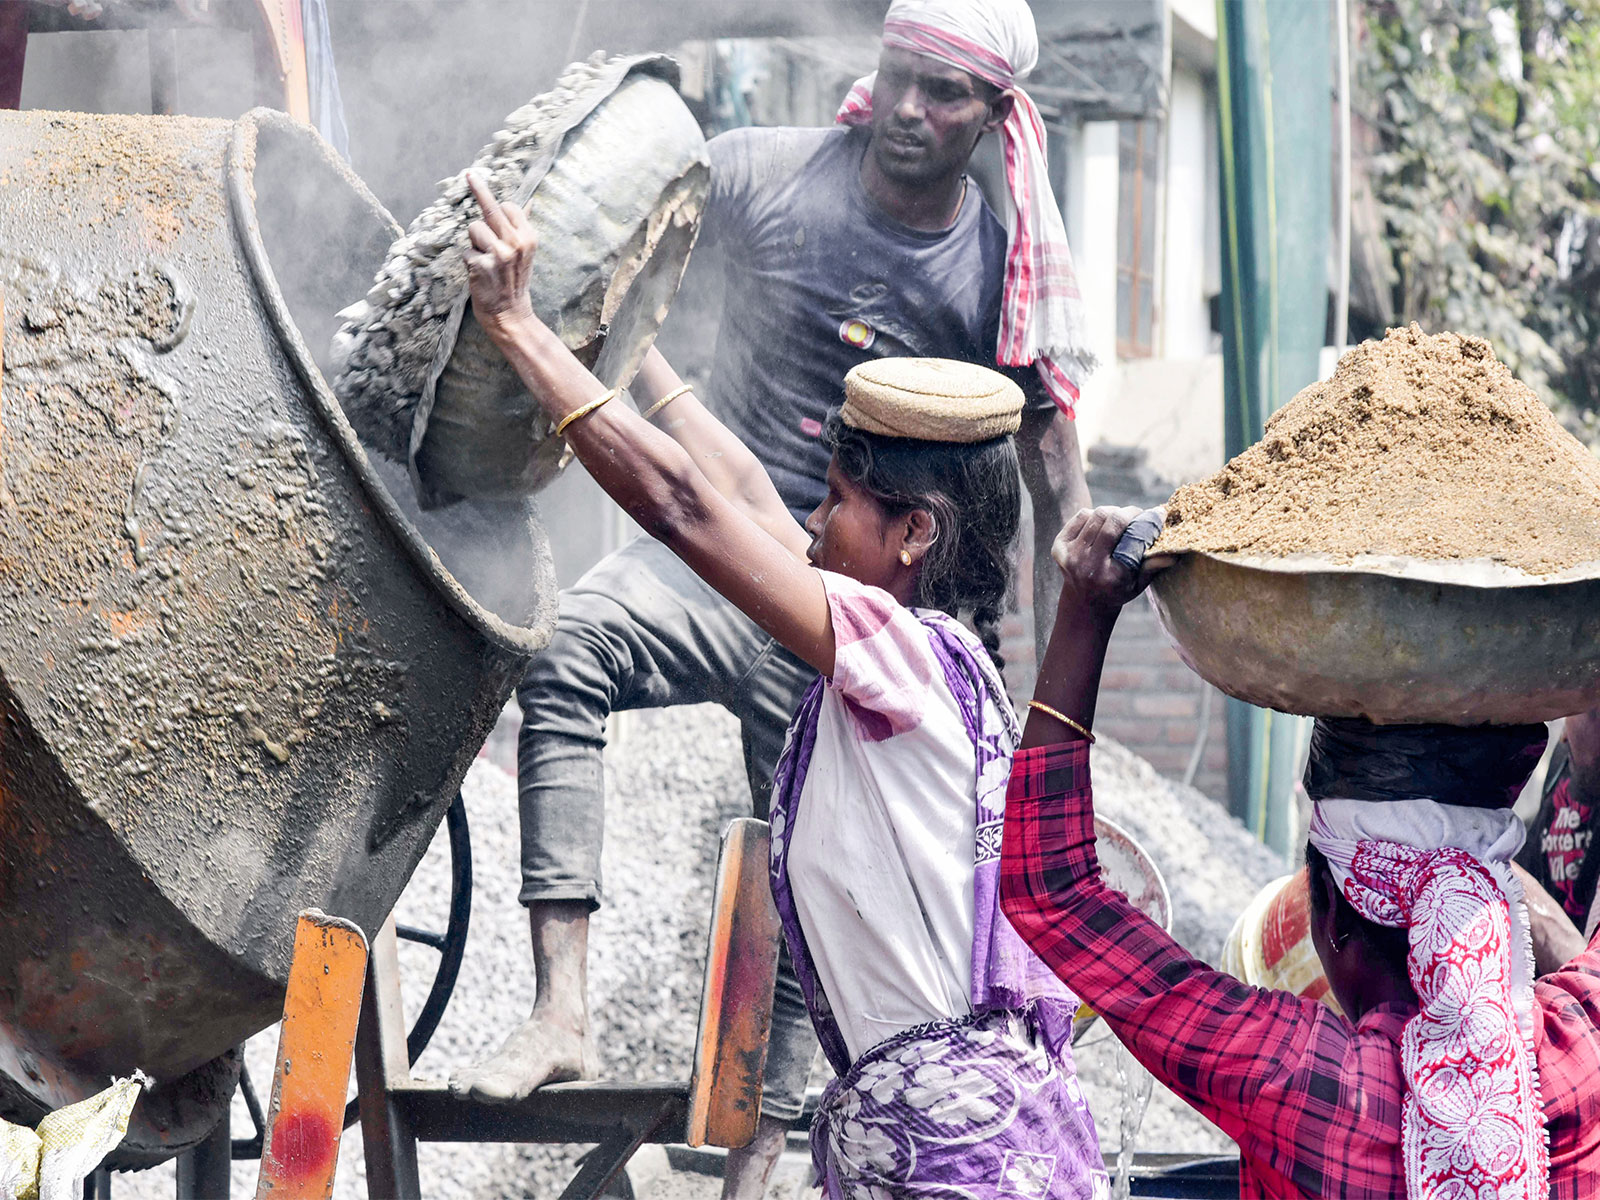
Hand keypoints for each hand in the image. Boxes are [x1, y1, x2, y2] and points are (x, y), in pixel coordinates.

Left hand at [465, 172, 538, 341]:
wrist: (510, 314)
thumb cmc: (515, 280)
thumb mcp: (526, 252)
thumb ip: (523, 226)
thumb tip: (530, 202)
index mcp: (528, 238)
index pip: (509, 206)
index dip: (498, 207)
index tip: (483, 186)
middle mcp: (515, 243)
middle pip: (490, 208)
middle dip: (478, 188)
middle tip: (470, 175)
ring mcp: (498, 254)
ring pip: (474, 228)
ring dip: (475, 243)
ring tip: (486, 260)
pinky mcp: (480, 265)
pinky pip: (466, 251)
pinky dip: (470, 261)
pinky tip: (480, 274)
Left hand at [1050, 505, 1174, 615]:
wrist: (1083, 603)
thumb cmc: (1118, 590)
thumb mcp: (1138, 585)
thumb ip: (1153, 567)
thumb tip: (1174, 552)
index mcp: (1112, 576)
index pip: (1133, 539)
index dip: (1148, 522)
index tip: (1158, 514)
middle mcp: (1089, 566)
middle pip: (1113, 521)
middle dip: (1130, 512)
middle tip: (1138, 513)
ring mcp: (1071, 555)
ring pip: (1097, 515)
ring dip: (1113, 512)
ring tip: (1121, 519)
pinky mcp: (1058, 547)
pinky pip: (1082, 516)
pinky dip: (1095, 515)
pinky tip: (1102, 524)